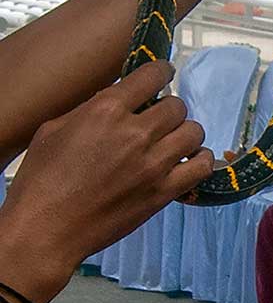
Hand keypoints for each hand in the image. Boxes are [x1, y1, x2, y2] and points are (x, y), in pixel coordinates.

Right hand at [0, 61, 212, 302]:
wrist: (45, 230)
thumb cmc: (41, 179)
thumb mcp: (55, 129)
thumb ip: (91, 109)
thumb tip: (119, 99)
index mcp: (106, 111)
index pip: (152, 75)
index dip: (161, 72)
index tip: (163, 75)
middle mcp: (135, 133)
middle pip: (177, 106)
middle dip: (168, 109)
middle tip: (158, 120)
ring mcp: (154, 164)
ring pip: (194, 132)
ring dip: (185, 132)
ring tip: (173, 140)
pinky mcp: (164, 192)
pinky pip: (201, 166)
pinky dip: (200, 159)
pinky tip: (190, 160)